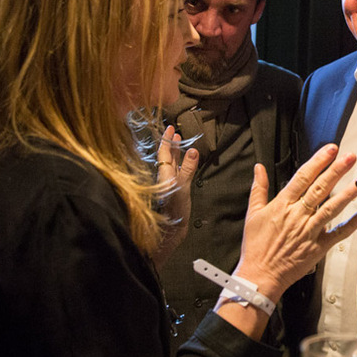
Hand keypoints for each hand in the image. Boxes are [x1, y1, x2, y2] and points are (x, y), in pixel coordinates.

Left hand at [152, 125, 198, 267]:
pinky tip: (186, 162)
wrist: (172, 228)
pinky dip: (182, 163)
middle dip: (171, 144)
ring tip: (180, 142)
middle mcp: (165, 177)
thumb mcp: (182, 186)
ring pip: (172, 163)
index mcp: (163, 174)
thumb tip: (193, 151)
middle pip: (167, 156)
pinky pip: (178, 171)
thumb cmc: (174, 209)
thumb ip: (188, 168)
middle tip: (176, 133)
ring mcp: (170, 183)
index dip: (166, 140)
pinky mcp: (176, 190)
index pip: (163, 152)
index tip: (169, 128)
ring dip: (176, 153)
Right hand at [234, 144, 356, 300]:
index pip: (303, 177)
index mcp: (282, 205)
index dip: (318, 161)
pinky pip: (338, 234)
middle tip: (350, 157)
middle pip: (320, 188)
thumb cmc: (255, 247)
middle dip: (336, 171)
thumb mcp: (252, 214)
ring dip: (348, 194)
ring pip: (331, 208)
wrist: (259, 276)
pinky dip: (352, 224)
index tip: (330, 149)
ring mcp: (309, 231)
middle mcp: (297, 215)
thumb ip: (258, 189)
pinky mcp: (317, 248)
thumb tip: (259, 168)